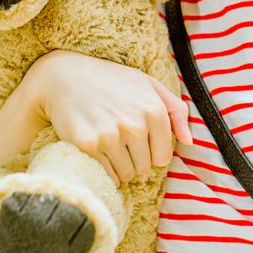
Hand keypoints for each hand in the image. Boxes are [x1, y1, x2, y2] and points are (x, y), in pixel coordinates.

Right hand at [31, 50, 192, 184]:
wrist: (64, 76)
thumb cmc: (110, 81)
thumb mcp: (148, 84)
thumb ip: (175, 110)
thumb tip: (189, 142)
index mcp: (154, 109)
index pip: (163, 157)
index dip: (150, 152)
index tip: (137, 141)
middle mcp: (135, 124)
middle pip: (144, 168)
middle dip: (134, 159)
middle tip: (118, 140)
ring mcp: (110, 135)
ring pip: (126, 174)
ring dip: (118, 166)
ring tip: (107, 144)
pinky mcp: (88, 145)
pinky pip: (106, 175)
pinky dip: (103, 169)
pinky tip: (95, 150)